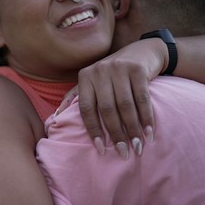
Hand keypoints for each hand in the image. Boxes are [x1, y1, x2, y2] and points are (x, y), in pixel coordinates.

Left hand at [74, 38, 166, 158]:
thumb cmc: (113, 73)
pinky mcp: (137, 69)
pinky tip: (149, 132)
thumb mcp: (92, 80)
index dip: (93, 130)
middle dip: (116, 134)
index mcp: (85, 77)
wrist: (142, 51)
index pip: (86, 109)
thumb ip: (75, 97)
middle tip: (124, 153)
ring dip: (133, 129)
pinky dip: (146, 118)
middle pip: (106, 109)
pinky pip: (141, 98)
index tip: (102, 150)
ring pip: (125, 106)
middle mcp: (99, 71)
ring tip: (138, 147)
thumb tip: (56, 118)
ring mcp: (118, 68)